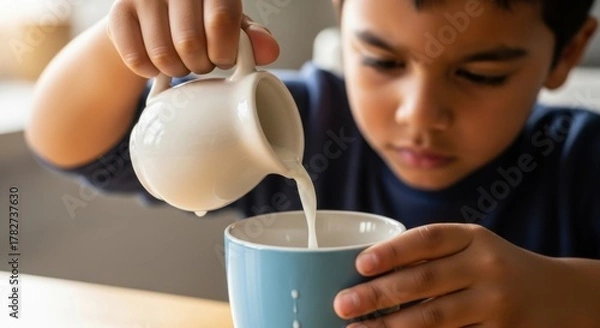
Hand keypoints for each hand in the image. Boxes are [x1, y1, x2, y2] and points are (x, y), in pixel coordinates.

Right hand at [107, 0, 279, 77]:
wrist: (155, 14)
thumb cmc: (203, 20)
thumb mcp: (233, 25)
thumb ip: (253, 37)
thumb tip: (270, 51)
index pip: (220, 20)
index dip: (224, 51)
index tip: (224, 58)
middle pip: (190, 43)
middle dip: (201, 65)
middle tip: (202, 62)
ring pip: (163, 55)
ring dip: (177, 71)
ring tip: (182, 62)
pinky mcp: (118, 13)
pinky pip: (137, 59)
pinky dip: (150, 72)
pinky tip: (157, 64)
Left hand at [333, 224, 587, 327]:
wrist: (555, 293)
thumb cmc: (495, 265)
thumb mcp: (471, 247)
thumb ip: (431, 253)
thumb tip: (369, 270)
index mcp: (473, 238)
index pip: (428, 239)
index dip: (393, 251)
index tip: (360, 264)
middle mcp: (486, 267)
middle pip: (424, 281)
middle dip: (378, 294)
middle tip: (343, 304)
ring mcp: (495, 304)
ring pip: (434, 317)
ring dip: (391, 326)